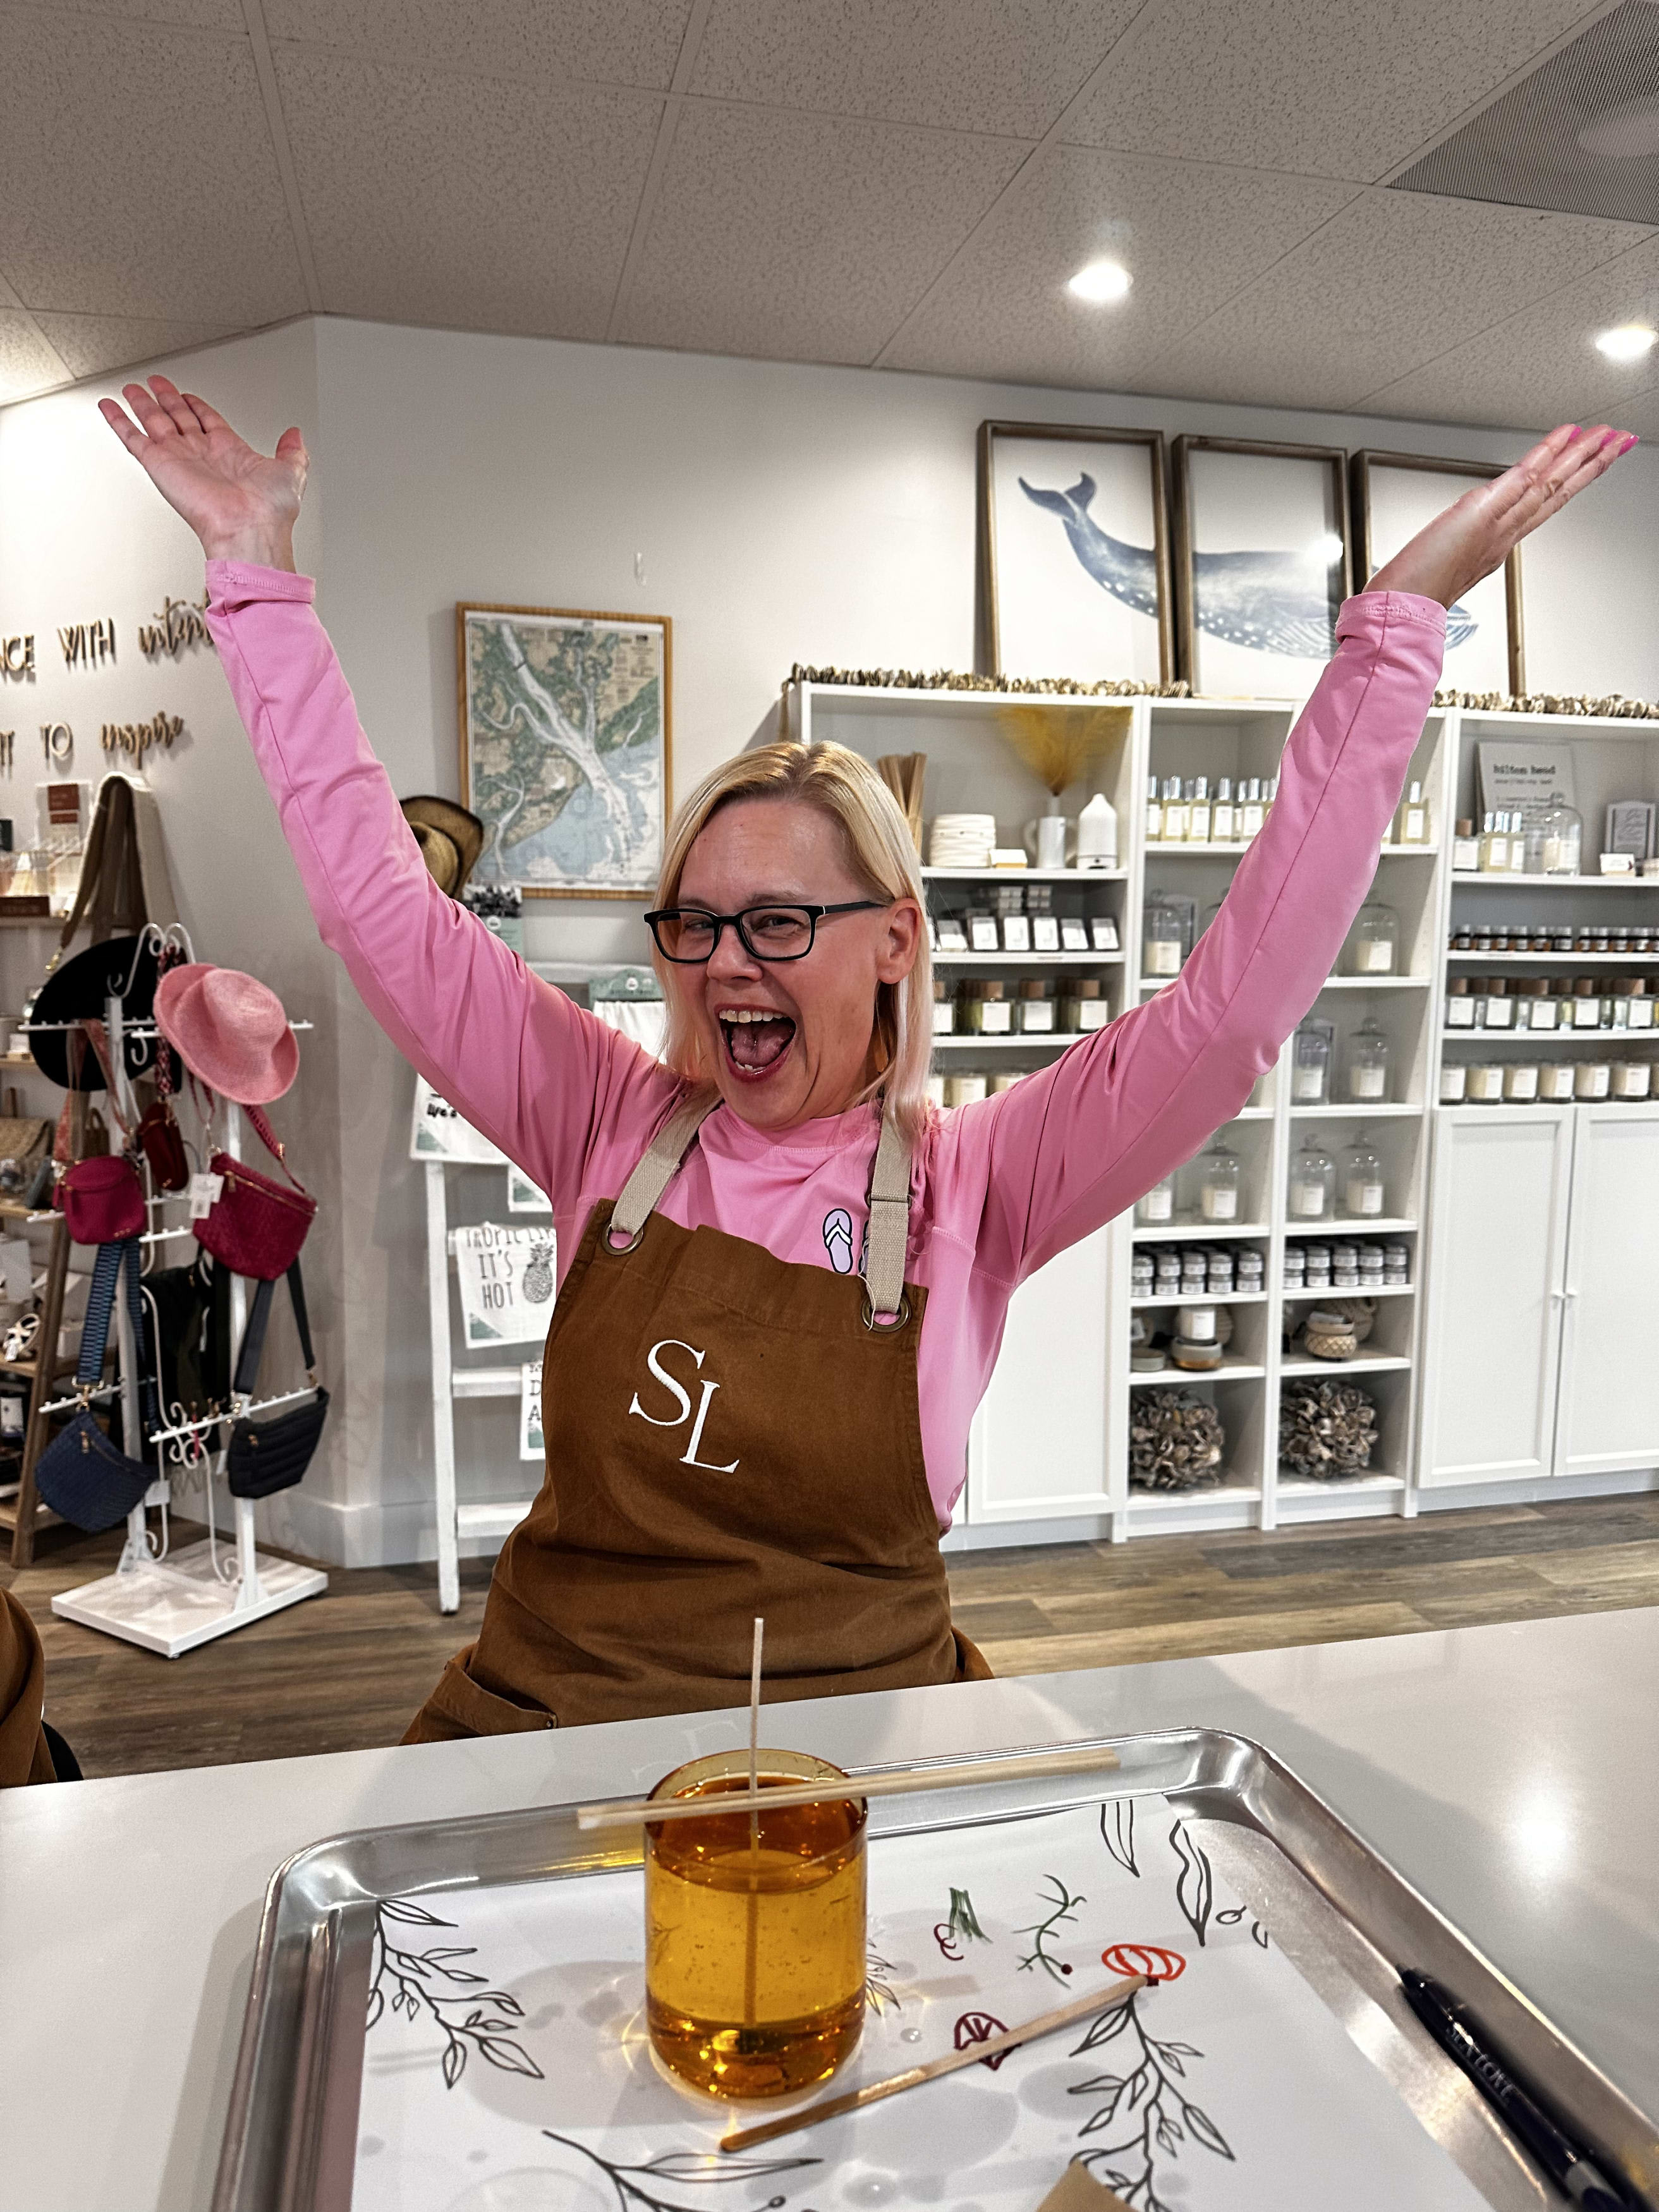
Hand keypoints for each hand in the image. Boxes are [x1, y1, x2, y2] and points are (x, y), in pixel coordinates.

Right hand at [98, 374, 307, 571]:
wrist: (250, 529)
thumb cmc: (269, 511)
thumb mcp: (291, 471)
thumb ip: (293, 450)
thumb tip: (296, 434)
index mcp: (230, 453)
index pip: (206, 421)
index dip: (196, 405)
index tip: (187, 394)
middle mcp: (202, 456)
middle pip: (178, 418)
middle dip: (166, 398)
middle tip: (155, 382)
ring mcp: (179, 460)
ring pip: (154, 423)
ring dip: (142, 404)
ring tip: (132, 388)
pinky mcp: (159, 466)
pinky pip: (133, 439)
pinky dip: (118, 421)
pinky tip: (109, 407)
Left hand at [1365, 423, 1636, 608]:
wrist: (1401, 608)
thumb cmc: (1412, 593)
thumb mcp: (1443, 567)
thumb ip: (1457, 550)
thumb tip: (1460, 537)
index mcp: (1495, 546)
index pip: (1539, 508)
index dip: (1567, 486)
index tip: (1586, 466)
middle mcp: (1504, 535)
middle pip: (1557, 494)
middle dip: (1590, 468)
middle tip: (1617, 442)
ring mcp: (1499, 524)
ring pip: (1550, 484)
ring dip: (1582, 456)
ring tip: (1608, 434)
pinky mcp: (1485, 513)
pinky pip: (1525, 477)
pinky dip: (1548, 453)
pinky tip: (1568, 435)